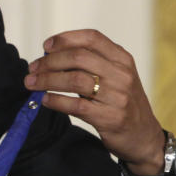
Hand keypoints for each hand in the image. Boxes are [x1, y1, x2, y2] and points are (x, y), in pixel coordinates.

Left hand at [25, 29, 165, 175]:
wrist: (144, 137)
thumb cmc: (123, 104)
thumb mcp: (116, 77)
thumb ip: (92, 64)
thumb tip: (51, 56)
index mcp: (122, 59)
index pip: (91, 38)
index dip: (65, 39)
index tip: (46, 46)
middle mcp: (121, 74)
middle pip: (78, 58)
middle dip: (50, 62)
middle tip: (33, 69)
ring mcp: (117, 96)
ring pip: (75, 80)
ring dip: (48, 80)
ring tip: (32, 83)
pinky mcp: (110, 117)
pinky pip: (76, 106)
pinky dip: (56, 101)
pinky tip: (45, 100)